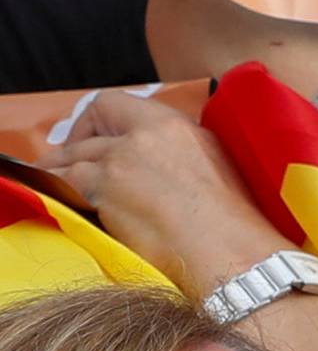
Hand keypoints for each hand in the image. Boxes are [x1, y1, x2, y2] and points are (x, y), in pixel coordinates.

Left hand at [39, 93, 287, 296]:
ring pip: (65, 160)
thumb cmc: (232, 215)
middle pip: (84, 133)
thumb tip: (158, 154)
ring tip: (52, 185)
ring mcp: (116, 163)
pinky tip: (53, 200)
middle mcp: (140, 136)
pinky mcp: (100, 193)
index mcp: (171, 124)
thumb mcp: (212, 161)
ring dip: (55, 172)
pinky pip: (60, 184)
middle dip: (71, 149)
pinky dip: (53, 190)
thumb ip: (176, 147)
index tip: (96, 138)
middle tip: (67, 166)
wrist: (226, 247)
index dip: (95, 121)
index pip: (113, 103)